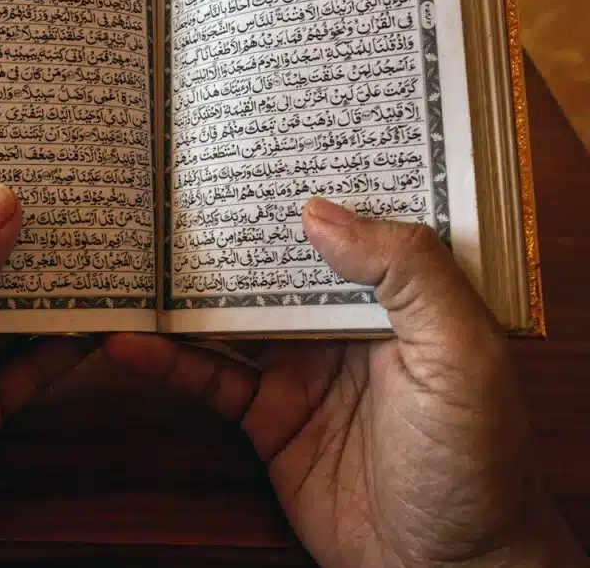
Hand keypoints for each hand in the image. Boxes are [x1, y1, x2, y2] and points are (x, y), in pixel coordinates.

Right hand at [106, 198, 585, 567]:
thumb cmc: (477, 460)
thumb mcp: (461, 352)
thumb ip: (406, 273)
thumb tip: (318, 212)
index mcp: (399, 294)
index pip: (348, 222)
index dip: (307, 183)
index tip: (256, 144)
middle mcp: (344, 322)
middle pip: (275, 263)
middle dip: (230, 228)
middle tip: (172, 185)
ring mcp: (301, 367)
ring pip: (231, 315)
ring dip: (182, 291)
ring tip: (132, 258)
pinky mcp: (268, 416)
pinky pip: (210, 379)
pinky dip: (167, 362)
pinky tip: (128, 345)